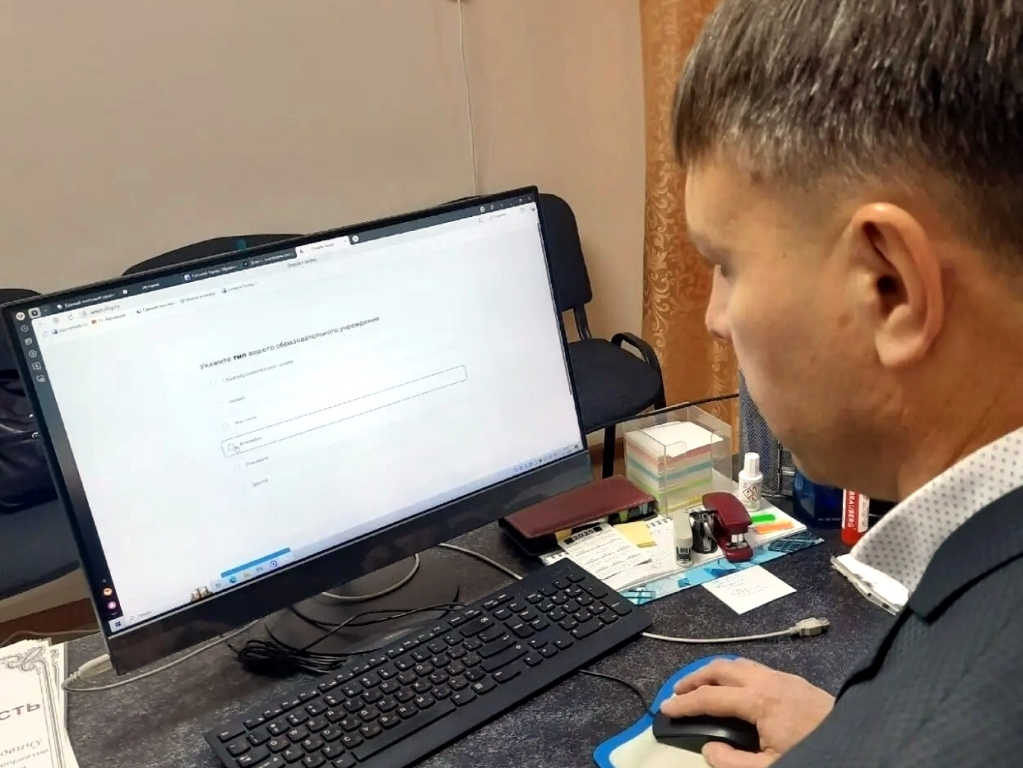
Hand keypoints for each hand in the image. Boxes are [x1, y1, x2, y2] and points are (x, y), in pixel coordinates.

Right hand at [659, 658, 833, 767]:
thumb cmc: (812, 753)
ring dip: (715, 673)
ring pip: (739, 664)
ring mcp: (785, 678)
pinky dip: (735, 674)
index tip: (664, 708)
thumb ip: (732, 762)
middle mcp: (769, 680)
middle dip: (695, 678)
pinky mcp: (797, 682)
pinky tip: (735, 690)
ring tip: (701, 688)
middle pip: (721, 668)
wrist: (860, 746)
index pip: (710, 697)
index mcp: (760, 700)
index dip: (684, 703)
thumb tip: (709, 748)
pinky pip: (756, 669)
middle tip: (678, 693)